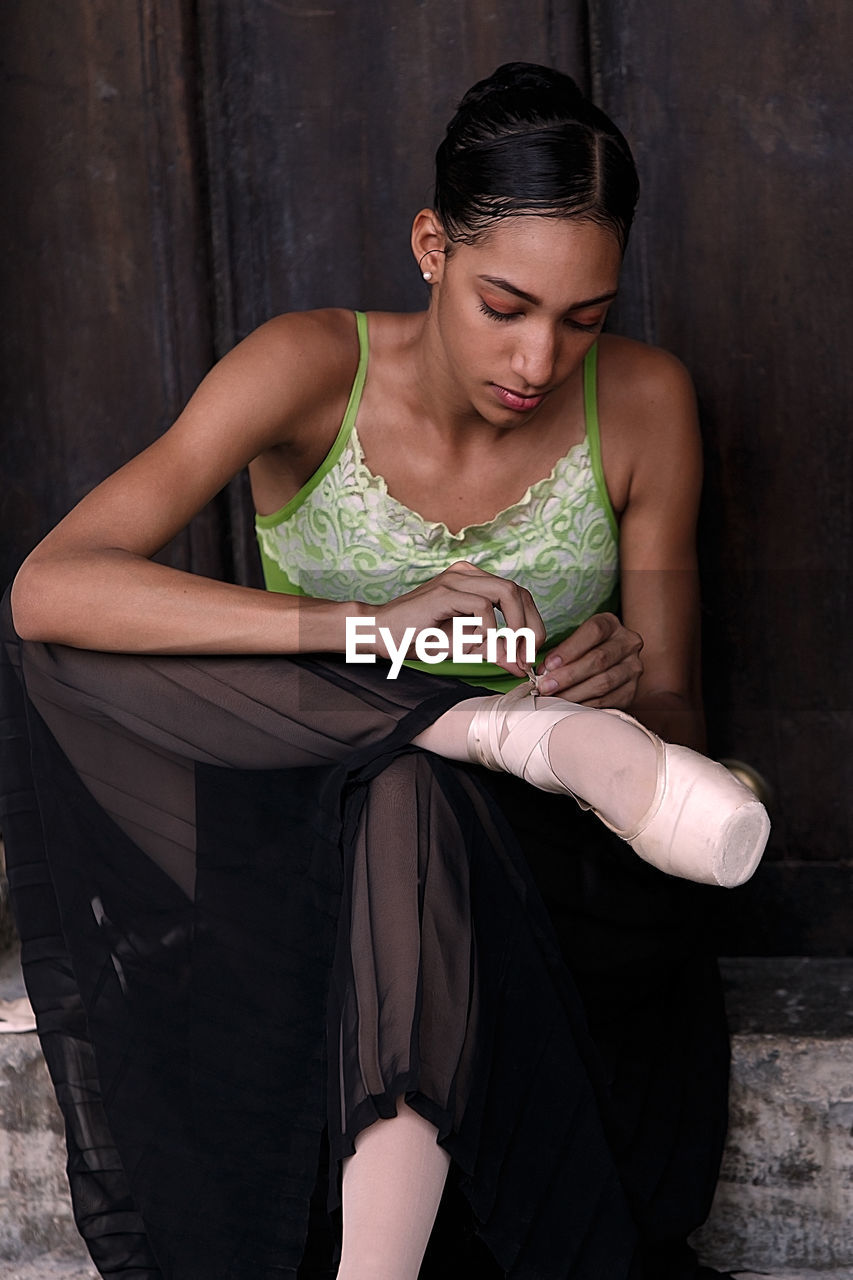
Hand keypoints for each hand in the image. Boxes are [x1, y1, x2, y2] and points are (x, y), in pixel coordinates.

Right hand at [370, 561, 545, 676]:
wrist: (378, 633)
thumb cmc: (416, 638)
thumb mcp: (463, 646)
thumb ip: (492, 650)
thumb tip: (520, 666)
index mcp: (473, 581)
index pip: (518, 595)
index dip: (532, 623)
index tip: (529, 653)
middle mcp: (468, 574)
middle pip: (519, 591)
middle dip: (531, 626)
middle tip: (528, 655)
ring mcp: (455, 579)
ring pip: (506, 592)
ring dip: (516, 626)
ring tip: (511, 652)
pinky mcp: (444, 591)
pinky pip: (481, 606)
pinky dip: (488, 628)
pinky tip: (480, 643)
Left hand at [535, 612, 643, 706]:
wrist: (611, 666)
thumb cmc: (584, 651)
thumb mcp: (575, 642)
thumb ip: (560, 653)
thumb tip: (543, 673)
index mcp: (611, 624)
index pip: (593, 632)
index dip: (569, 649)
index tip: (548, 665)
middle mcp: (628, 643)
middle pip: (599, 659)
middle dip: (568, 675)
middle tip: (546, 686)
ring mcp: (633, 668)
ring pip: (604, 682)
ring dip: (574, 693)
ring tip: (554, 699)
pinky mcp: (632, 690)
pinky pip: (608, 700)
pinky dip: (585, 705)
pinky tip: (569, 707)